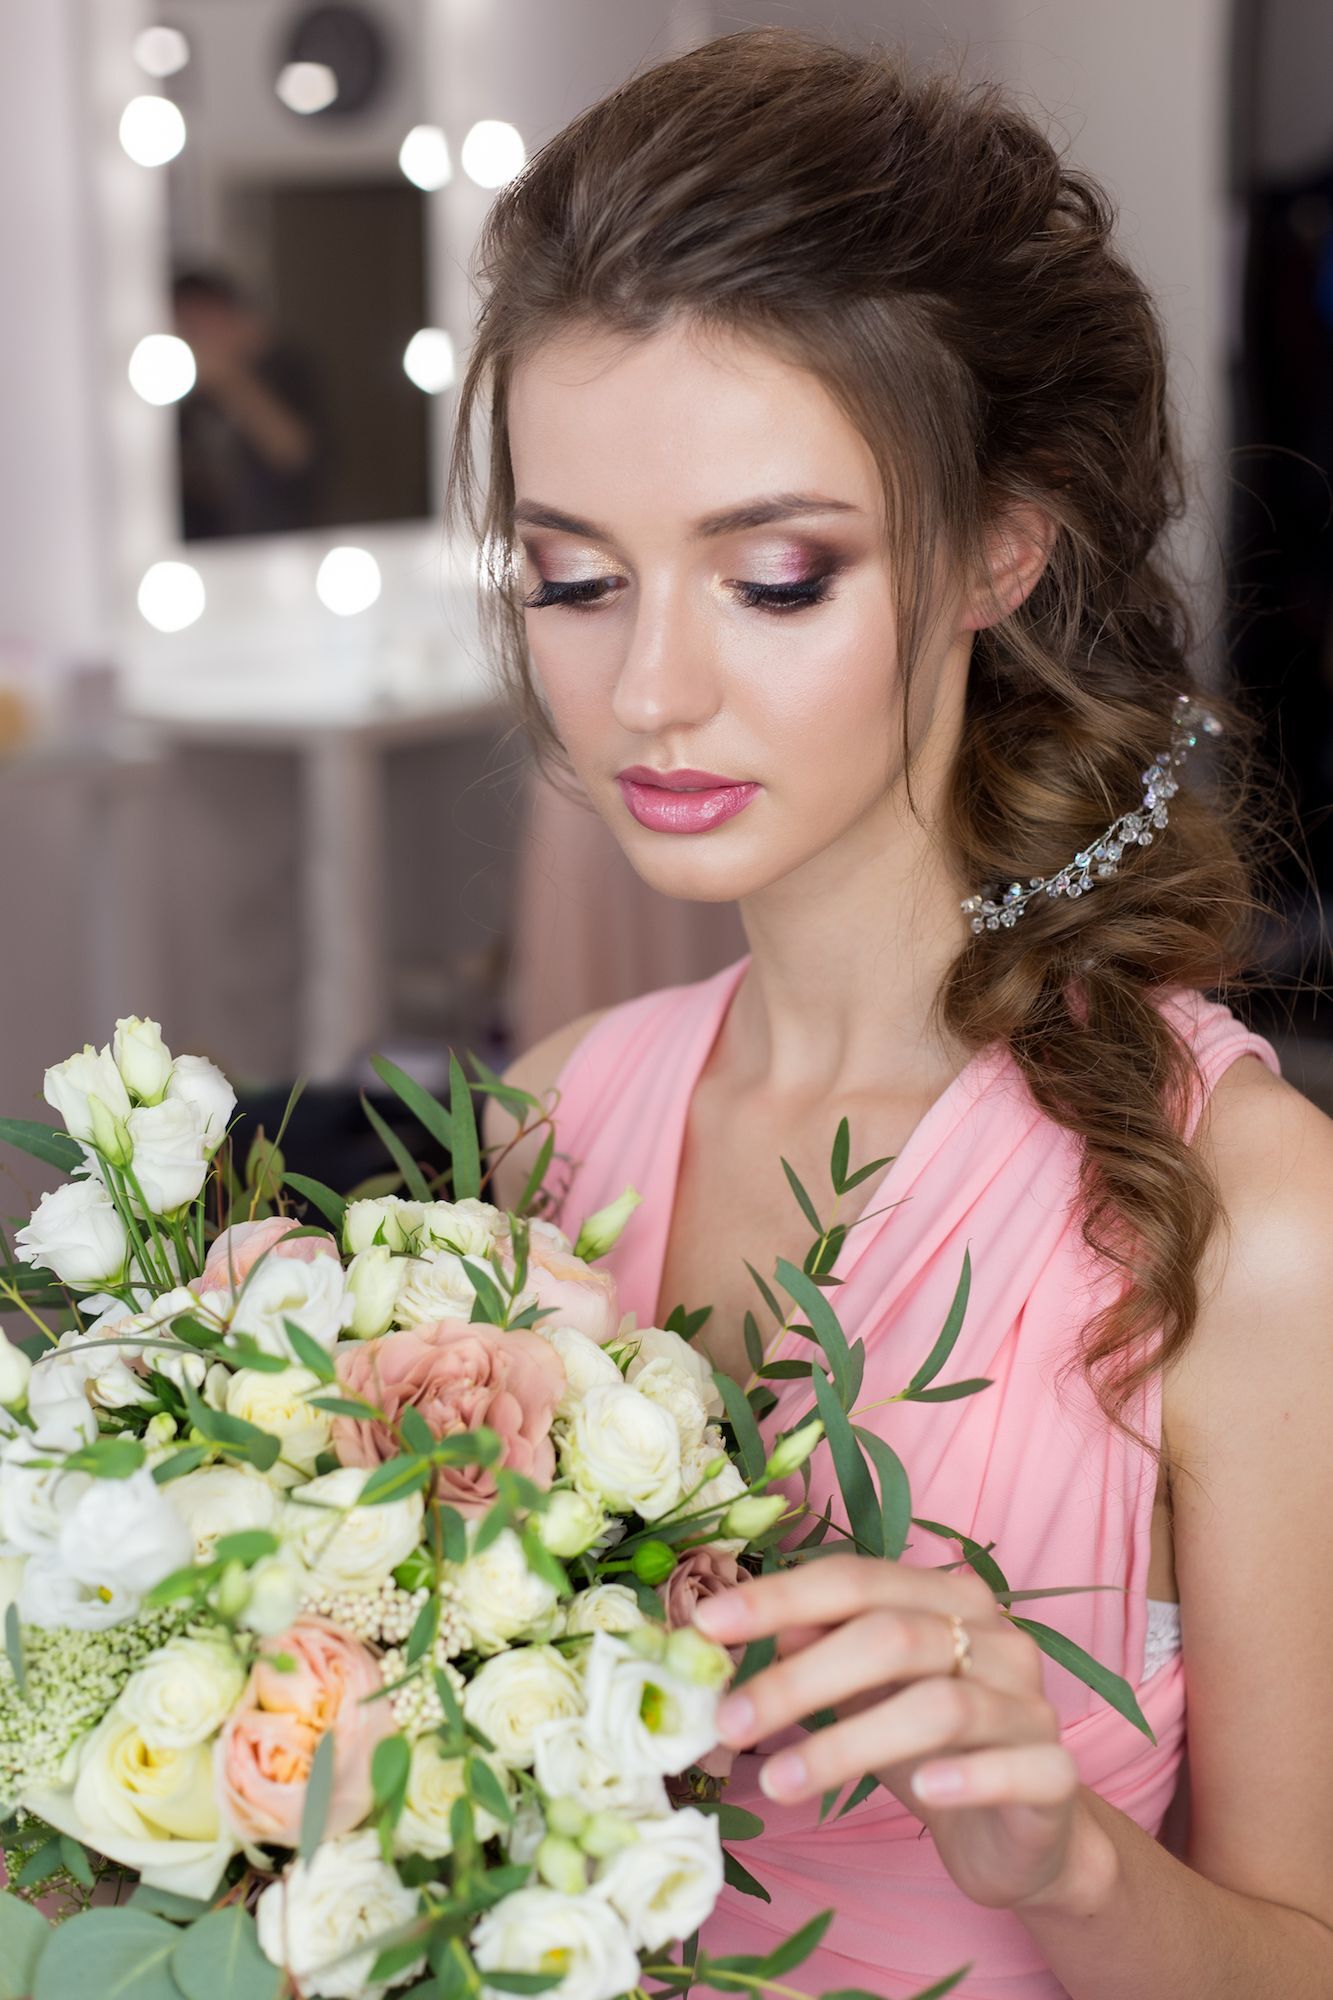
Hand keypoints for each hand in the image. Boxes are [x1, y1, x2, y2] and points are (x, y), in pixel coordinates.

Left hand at [693, 1552, 1083, 1912]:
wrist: (1023, 1833)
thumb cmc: (930, 1748)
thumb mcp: (864, 1693)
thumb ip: (816, 1647)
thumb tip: (733, 1621)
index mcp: (947, 1600)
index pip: (856, 1581)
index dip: (780, 1599)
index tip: (707, 1626)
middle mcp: (996, 1637)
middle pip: (891, 1637)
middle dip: (799, 1679)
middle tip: (727, 1722)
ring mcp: (1030, 1703)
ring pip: (940, 1706)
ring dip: (848, 1744)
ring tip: (779, 1783)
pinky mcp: (1055, 1774)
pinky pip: (1015, 1766)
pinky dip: (965, 1776)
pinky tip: (922, 1791)